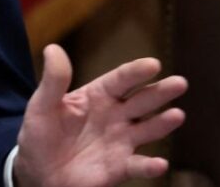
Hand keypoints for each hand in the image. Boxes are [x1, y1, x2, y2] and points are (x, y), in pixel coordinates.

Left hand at [13, 44, 186, 186]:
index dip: (136, 72)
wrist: (39, 171)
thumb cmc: (41, 134)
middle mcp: (115, 116)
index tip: (153, 64)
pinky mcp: (120, 167)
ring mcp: (121, 141)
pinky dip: (149, 166)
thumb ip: (53, 80)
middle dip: (160, 92)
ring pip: (148, 129)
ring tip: (177, 115)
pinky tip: (159, 163)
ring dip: (163, 123)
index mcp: (98, 96)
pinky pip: (138, 166)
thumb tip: (53, 48)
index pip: (120, 80)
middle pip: (141, 101)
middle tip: (180, 82)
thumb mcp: (42, 105)